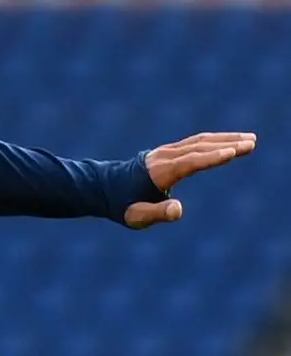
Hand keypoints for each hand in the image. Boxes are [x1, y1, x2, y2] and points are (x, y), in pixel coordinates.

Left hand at [128, 132, 256, 228]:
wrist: (103, 188)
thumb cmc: (122, 206)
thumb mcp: (137, 216)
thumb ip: (158, 213)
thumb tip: (179, 210)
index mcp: (159, 172)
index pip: (190, 162)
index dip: (212, 158)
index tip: (233, 152)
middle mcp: (164, 158)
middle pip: (199, 148)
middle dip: (227, 145)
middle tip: (252, 143)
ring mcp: (165, 152)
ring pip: (199, 141)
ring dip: (225, 139)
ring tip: (250, 139)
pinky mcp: (167, 152)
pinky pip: (195, 143)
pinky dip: (214, 141)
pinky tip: (228, 142)